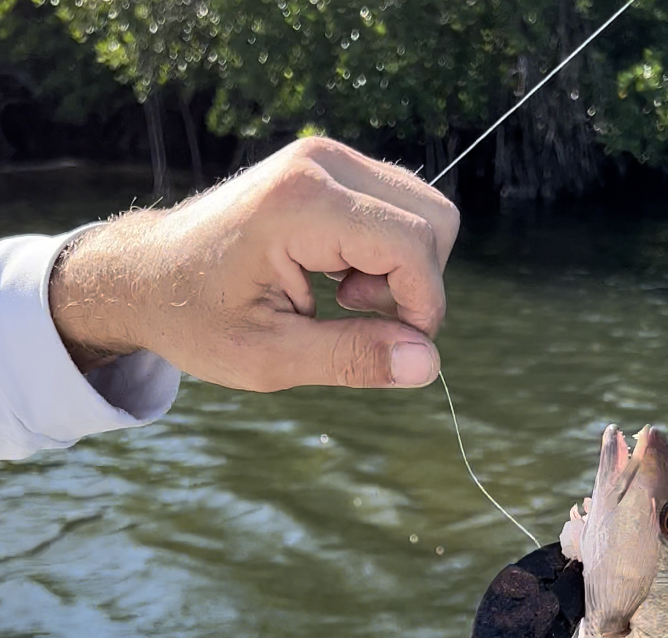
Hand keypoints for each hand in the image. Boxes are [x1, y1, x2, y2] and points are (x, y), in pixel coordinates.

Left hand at [49, 137, 459, 391]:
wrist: (146, 275)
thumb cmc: (197, 320)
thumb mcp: (272, 358)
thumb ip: (353, 359)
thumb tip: (427, 364)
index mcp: (304, 205)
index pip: (414, 246)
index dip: (422, 308)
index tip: (392, 349)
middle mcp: (322, 163)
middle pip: (434, 220)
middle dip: (417, 285)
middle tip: (356, 317)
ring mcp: (326, 157)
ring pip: (424, 211)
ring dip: (404, 269)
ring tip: (343, 299)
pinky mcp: (329, 166)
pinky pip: (397, 206)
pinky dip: (389, 251)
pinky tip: (339, 278)